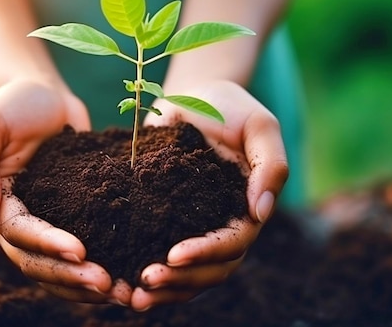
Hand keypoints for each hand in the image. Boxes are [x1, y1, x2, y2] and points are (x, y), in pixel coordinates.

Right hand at [0, 79, 131, 304]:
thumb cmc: (14, 105)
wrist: (45, 95)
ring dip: (89, 283)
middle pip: (41, 261)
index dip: (47, 246)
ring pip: (64, 265)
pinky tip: (133, 272)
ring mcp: (51, 221)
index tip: (80, 252)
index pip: (19, 234)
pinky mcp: (78, 215)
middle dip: (72, 276)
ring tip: (125, 292)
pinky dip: (107, 262)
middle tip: (108, 284)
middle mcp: (22, 221)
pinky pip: (90, 245)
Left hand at [134, 79, 288, 309]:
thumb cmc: (229, 107)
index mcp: (246, 208)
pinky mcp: (165, 219)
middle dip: (179, 281)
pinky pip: (158, 252)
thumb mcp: (259, 125)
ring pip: (186, 273)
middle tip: (144, 282)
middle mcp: (221, 224)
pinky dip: (143, 267)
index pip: (232, 244)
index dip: (206, 253)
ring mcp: (193, 226)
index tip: (173, 255)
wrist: (192, 96)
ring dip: (163, 288)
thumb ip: (271, 165)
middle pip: (209, 270)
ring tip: (131, 295)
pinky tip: (120, 276)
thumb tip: (260, 212)